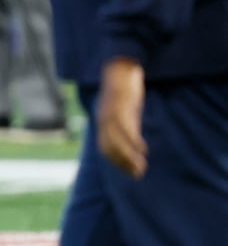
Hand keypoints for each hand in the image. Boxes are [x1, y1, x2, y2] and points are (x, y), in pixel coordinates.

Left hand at [97, 57, 147, 177]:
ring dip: (128, 156)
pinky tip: (143, 149)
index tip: (129, 173)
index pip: (105, 148)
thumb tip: (134, 146)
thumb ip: (127, 128)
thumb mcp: (124, 113)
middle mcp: (103, 120)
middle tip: (137, 175)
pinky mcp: (120, 107)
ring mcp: (110, 113)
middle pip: (109, 148)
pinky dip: (133, 141)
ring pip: (117, 141)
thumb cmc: (123, 93)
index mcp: (102, 123)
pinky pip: (125, 128)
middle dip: (122, 163)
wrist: (119, 70)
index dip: (116, 162)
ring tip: (141, 166)